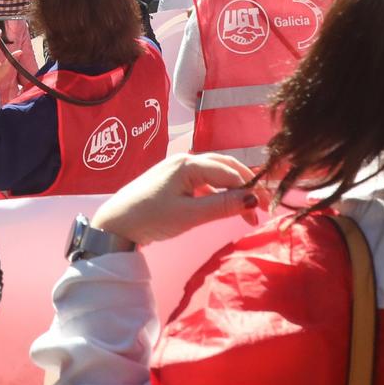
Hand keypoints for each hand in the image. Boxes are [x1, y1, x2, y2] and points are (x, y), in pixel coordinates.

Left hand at [88, 153, 264, 246]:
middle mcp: (185, 160)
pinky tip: (224, 206)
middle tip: (262, 207)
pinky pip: (204, 180)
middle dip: (246, 185)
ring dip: (233, 189)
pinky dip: (218, 192)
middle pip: (225, 166)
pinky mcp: (173, 180)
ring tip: (247, 211)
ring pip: (216, 173)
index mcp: (189, 164)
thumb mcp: (190, 215)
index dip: (251, 189)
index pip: (230, 172)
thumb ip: (222, 206)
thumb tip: (253, 199)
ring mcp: (178, 169)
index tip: (267, 208)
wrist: (116, 224)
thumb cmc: (151, 218)